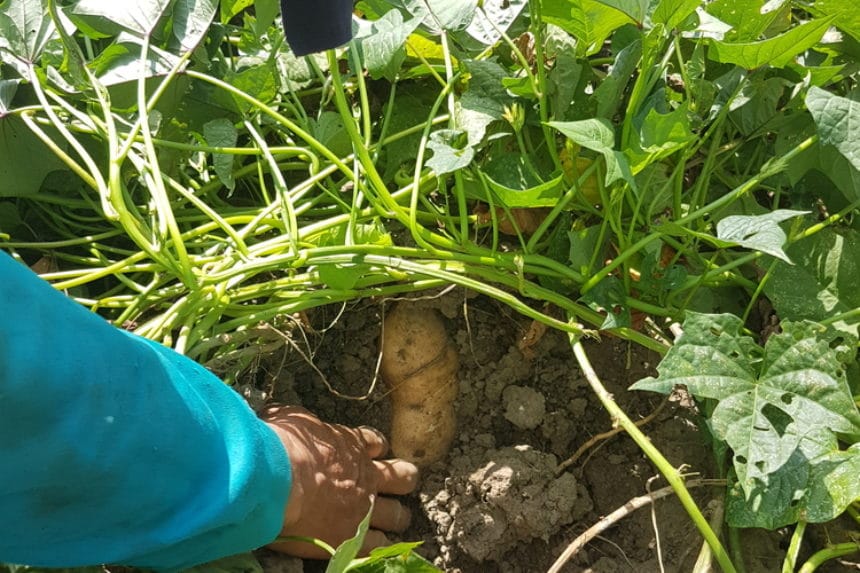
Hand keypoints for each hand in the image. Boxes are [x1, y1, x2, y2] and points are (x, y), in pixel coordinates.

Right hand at [263, 405, 418, 557]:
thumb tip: (280, 417)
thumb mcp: (291, 419)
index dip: (375, 447)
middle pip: (402, 476)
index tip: (373, 451)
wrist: (278, 480)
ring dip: (397, 516)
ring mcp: (364, 507)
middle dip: (403, 479)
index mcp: (352, 444)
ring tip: (398, 519)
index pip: (375, 442)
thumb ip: (299, 423)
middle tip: (402, 483)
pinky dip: (380, 545)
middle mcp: (365, 475)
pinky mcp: (354, 537)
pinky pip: (379, 545)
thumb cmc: (280, 446)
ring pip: (397, 514)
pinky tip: (379, 546)